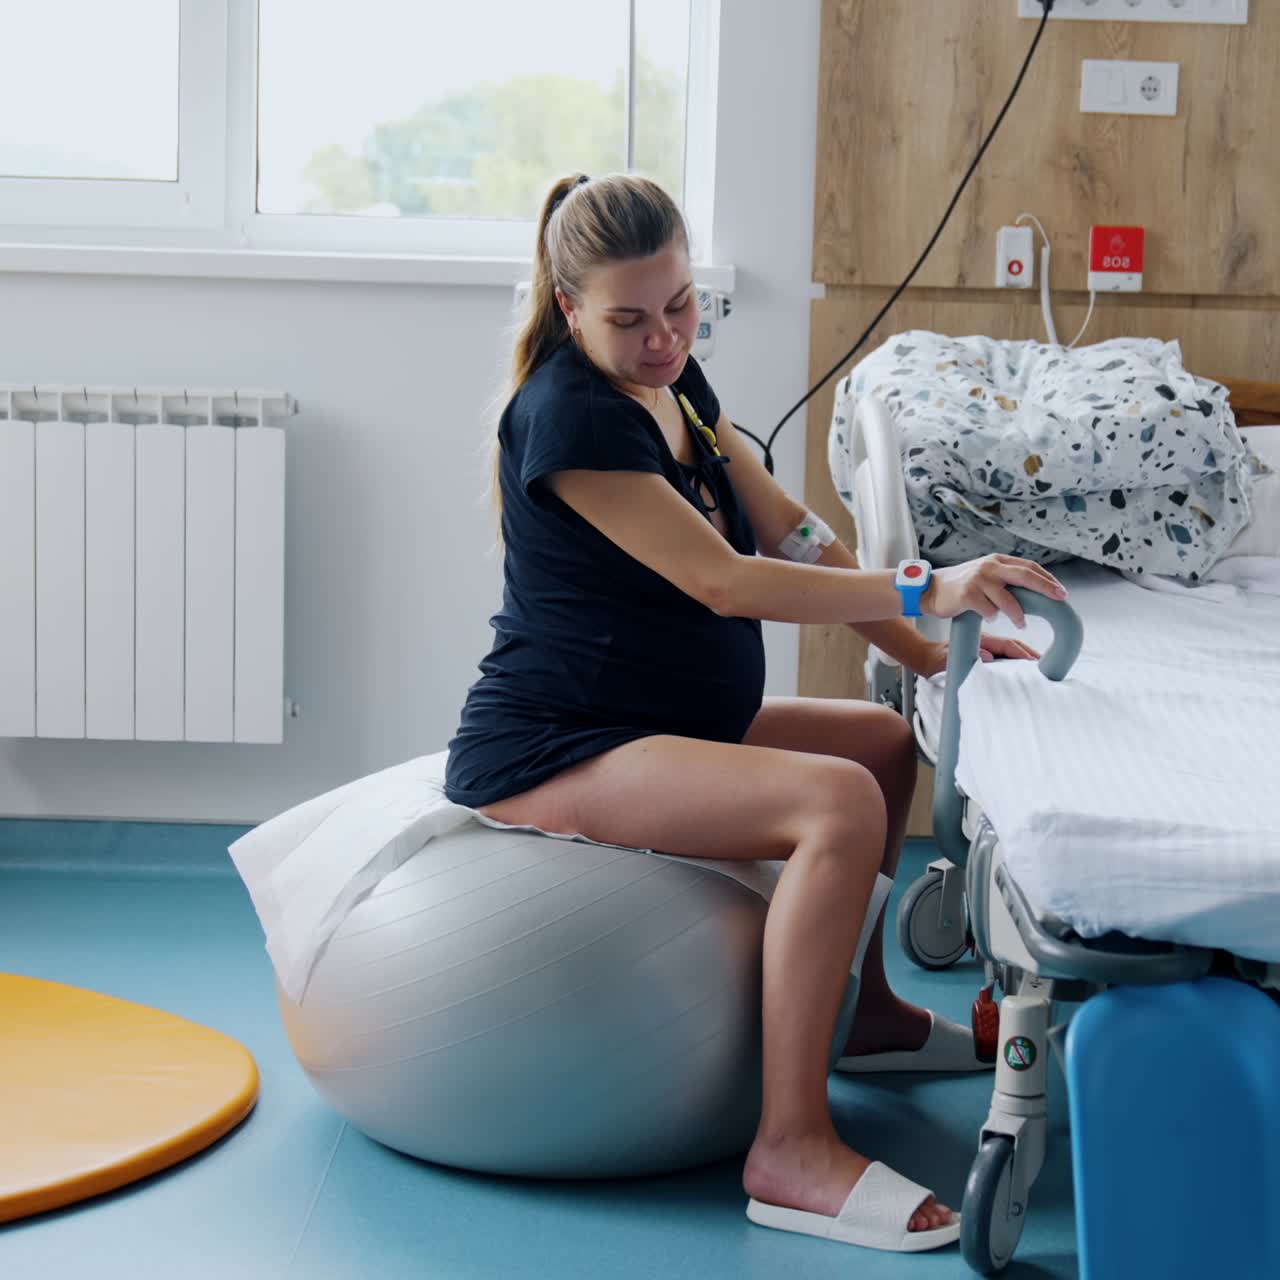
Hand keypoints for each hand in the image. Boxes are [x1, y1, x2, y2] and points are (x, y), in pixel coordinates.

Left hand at [915, 634, 1040, 678]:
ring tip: (1042, 666)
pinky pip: (1006, 655)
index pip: (1007, 646)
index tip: (1036, 661)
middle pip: (1014, 645)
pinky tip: (1027, 666)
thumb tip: (987, 657)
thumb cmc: (937, 659)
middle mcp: (987, 643)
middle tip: (1047, 664)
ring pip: (1012, 649)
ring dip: (1026, 656)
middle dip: (1031, 654)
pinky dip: (1017, 659)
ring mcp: (988, 647)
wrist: (926, 657)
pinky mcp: (986, 653)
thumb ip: (965, 657)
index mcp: (981, 642)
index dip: (1022, 653)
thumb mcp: (948, 659)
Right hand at [921, 554, 1066, 628]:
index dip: (1047, 579)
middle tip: (1059, 599)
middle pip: (1025, 575)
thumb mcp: (985, 574)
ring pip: (1008, 598)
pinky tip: (990, 619)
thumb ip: (1005, 577)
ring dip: (1018, 614)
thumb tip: (1032, 589)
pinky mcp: (967, 594)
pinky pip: (988, 610)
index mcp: (997, 560)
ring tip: (1022, 623)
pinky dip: (993, 617)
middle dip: (1045, 588)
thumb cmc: (961, 585)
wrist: (930, 589)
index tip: (1060, 591)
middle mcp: (989, 566)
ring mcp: (978, 579)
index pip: (1029, 566)